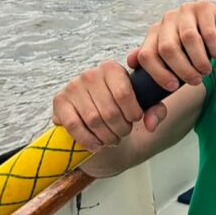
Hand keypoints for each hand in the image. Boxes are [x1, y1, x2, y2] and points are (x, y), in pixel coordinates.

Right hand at [52, 60, 166, 150]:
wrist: (94, 105)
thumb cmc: (121, 102)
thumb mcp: (142, 101)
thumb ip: (155, 110)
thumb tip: (151, 124)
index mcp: (112, 68)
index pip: (124, 94)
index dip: (132, 113)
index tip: (135, 120)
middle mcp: (91, 74)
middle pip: (109, 111)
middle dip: (121, 129)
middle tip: (124, 133)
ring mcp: (73, 87)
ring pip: (93, 120)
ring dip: (107, 136)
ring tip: (113, 139)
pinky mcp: (60, 101)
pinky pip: (74, 126)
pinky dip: (88, 140)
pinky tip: (98, 146)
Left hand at [126, 1, 215, 89]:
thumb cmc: (196, 51)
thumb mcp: (178, 65)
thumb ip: (161, 85)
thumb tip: (146, 115)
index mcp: (155, 34)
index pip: (146, 55)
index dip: (157, 74)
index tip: (172, 88)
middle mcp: (167, 21)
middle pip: (167, 48)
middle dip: (181, 70)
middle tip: (194, 81)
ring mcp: (185, 11)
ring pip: (188, 39)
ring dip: (198, 61)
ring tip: (206, 71)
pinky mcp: (205, 7)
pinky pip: (208, 32)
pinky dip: (214, 49)